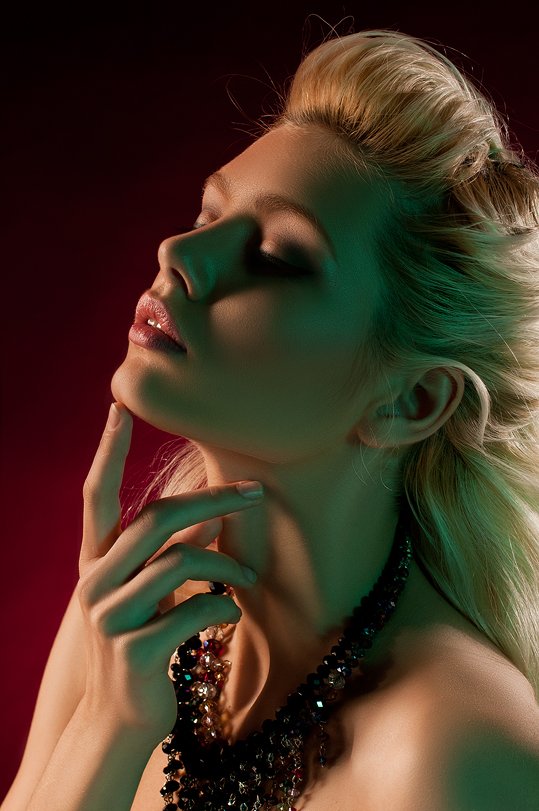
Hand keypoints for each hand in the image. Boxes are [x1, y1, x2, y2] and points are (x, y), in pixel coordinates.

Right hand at [77, 402, 261, 740]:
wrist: (117, 722)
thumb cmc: (140, 647)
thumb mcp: (149, 595)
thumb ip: (169, 553)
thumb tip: (205, 514)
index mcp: (96, 562)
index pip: (95, 495)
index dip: (107, 452)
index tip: (118, 407)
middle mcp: (95, 582)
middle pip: (158, 518)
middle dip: (213, 499)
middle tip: (256, 494)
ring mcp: (111, 617)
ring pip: (182, 561)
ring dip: (227, 566)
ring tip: (247, 579)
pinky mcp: (136, 650)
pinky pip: (194, 610)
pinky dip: (223, 609)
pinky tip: (230, 618)